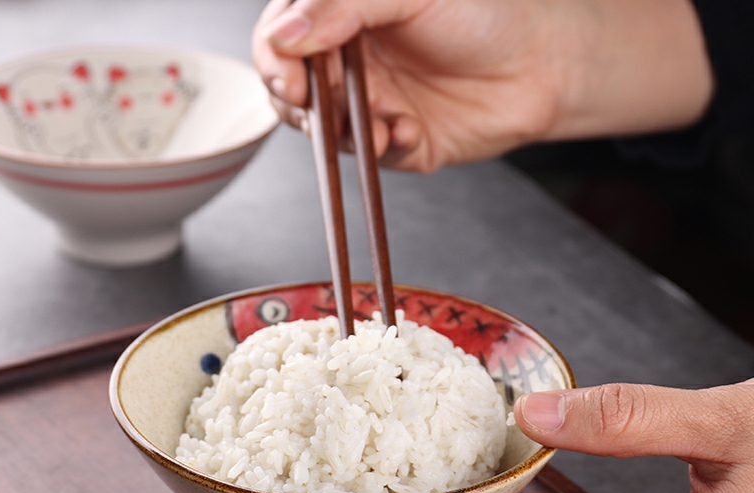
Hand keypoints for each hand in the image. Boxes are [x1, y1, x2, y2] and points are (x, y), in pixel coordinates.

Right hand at [252, 0, 712, 171]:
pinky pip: (372, 157)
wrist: (537, 66)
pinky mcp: (394, 145)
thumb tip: (285, 35)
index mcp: (342, 18)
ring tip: (379, 125)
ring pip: (326, 133)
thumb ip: (342, 6)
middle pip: (292, 93)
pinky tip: (407, 132)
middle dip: (301, 105)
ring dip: (345, 132)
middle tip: (317, 108)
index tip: (290, 77)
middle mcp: (349, 64)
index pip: (281, 40)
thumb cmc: (481, 15)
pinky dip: (385, 148)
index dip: (275, 61)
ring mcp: (369, 107)